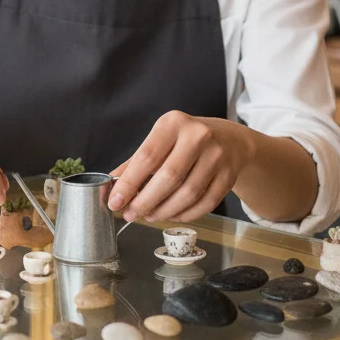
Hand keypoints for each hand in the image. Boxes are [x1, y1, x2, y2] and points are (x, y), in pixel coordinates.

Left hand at [108, 112, 255, 223]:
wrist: (229, 139)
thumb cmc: (185, 141)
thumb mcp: (159, 140)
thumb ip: (134, 163)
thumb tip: (110, 188)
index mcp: (173, 124)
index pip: (147, 157)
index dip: (129, 183)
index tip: (115, 201)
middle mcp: (197, 136)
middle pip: (169, 178)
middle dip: (146, 201)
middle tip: (132, 214)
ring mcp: (217, 156)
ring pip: (188, 194)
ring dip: (165, 211)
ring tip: (150, 215)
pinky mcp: (229, 176)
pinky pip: (205, 204)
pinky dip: (186, 215)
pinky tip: (172, 215)